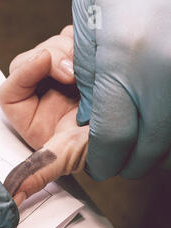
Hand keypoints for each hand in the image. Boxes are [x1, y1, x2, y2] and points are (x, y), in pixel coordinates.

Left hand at [0, 26, 88, 205]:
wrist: (128, 127)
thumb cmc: (98, 144)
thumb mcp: (64, 155)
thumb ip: (37, 172)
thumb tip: (11, 199)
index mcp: (32, 114)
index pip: (10, 89)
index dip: (23, 73)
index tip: (44, 64)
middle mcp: (45, 93)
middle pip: (30, 62)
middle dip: (52, 58)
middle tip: (72, 72)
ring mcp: (63, 74)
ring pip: (52, 47)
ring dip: (69, 52)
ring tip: (88, 71)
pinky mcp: (80, 61)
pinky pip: (72, 41)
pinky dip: (82, 46)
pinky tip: (94, 62)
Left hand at [73, 0, 170, 179]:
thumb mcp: (87, 40)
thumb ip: (92, 87)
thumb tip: (94, 122)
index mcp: (126, 63)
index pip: (114, 138)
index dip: (104, 159)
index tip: (99, 164)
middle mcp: (164, 71)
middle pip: (151, 146)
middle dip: (130, 161)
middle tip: (117, 159)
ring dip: (156, 148)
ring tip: (137, 142)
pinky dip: (167, 127)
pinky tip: (156, 121)